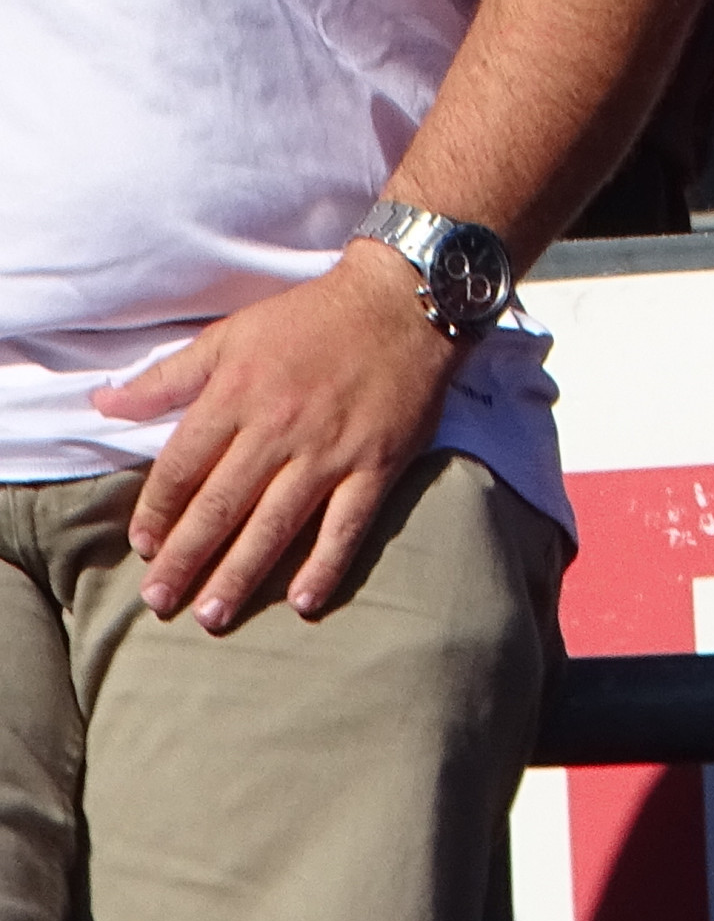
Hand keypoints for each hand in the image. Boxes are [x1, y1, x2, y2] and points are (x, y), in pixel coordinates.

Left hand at [91, 245, 462, 629]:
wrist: (402, 306)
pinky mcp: (377, 466)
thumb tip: (105, 404)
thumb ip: (168, 378)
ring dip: (241, 574)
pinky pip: (347, 526)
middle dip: (186, 558)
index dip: (158, 511)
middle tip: (161, 600)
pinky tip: (302, 600)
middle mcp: (278, 430)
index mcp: (236, 396)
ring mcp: (330, 453)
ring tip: (213, 614)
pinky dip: (325, 565)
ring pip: (275, 525)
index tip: (143, 545)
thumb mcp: (229, 335)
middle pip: (220, 507)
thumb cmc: (311, 319)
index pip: (183, 468)